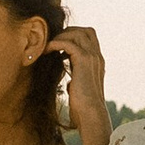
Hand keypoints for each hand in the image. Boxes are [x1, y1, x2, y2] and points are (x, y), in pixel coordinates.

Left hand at [57, 21, 109, 144]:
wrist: (90, 114)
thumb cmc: (83, 106)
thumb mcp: (79, 87)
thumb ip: (76, 79)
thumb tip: (69, 81)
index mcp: (98, 62)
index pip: (90, 37)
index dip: (74, 36)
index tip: (59, 44)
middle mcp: (97, 57)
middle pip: (86, 31)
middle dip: (68, 32)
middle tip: (53, 42)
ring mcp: (93, 57)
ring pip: (77, 33)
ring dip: (60, 37)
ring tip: (48, 46)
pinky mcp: (84, 60)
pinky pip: (69, 43)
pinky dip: (56, 43)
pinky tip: (47, 51)